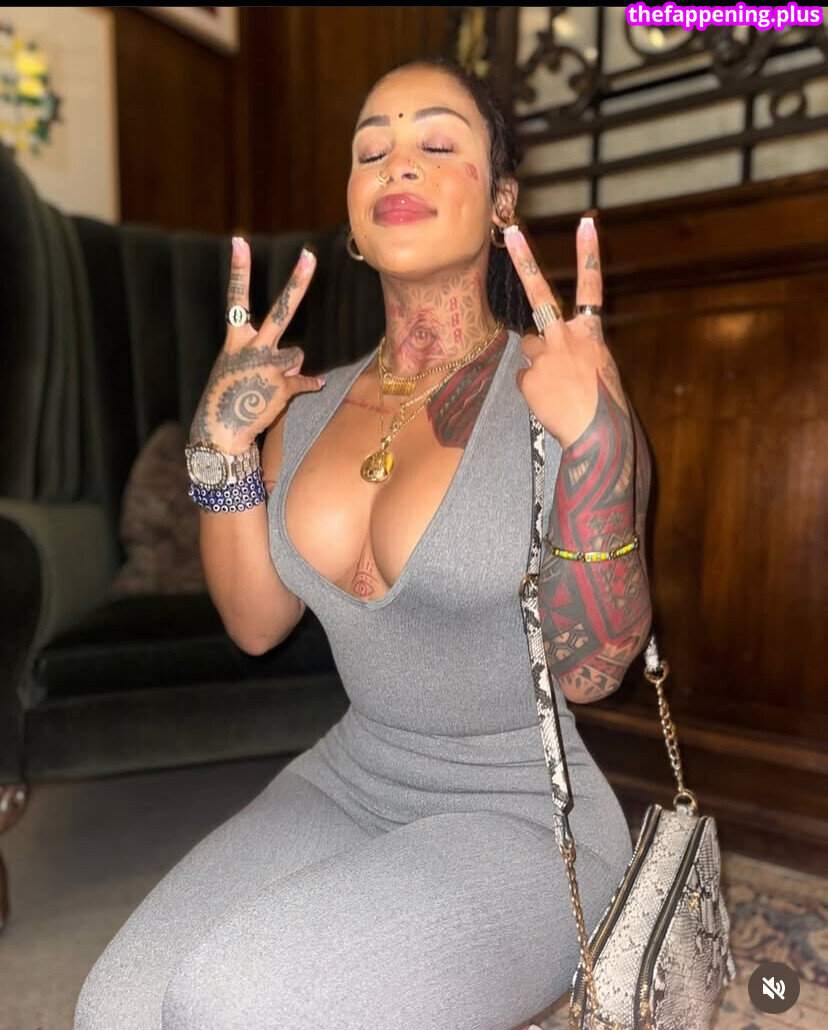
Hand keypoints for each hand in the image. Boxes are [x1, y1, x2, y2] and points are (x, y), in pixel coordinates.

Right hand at [189, 237, 324, 451]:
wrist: (221, 430)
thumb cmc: (229, 395)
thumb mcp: (238, 368)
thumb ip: (267, 355)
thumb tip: (298, 357)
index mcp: (236, 339)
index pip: (236, 299)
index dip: (239, 269)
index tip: (240, 240)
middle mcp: (253, 348)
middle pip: (280, 311)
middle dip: (296, 283)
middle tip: (310, 256)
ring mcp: (269, 366)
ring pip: (297, 354)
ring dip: (289, 367)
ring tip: (268, 383)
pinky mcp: (283, 386)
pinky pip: (304, 380)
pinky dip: (308, 385)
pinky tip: (311, 387)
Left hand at [504, 217, 629, 450]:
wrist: (597, 435)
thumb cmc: (604, 406)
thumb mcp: (602, 370)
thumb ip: (580, 352)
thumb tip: (555, 353)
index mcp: (591, 335)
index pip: (592, 287)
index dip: (589, 254)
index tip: (586, 223)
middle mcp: (566, 337)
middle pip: (540, 294)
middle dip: (525, 258)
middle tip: (511, 231)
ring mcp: (545, 355)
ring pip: (529, 349)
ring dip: (537, 363)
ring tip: (555, 388)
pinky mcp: (528, 376)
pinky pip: (525, 378)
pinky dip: (533, 390)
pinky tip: (548, 402)